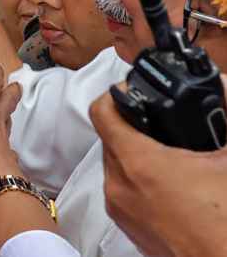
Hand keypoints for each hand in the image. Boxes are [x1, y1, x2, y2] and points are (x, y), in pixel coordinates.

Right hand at [0, 62, 21, 196]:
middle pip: (8, 98)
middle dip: (10, 90)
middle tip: (15, 85)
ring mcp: (2, 137)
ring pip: (8, 119)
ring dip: (8, 113)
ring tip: (6, 111)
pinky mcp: (4, 155)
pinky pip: (6, 144)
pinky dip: (4, 142)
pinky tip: (2, 147)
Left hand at [90, 84, 226, 256]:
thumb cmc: (225, 222)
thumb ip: (226, 118)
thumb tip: (223, 87)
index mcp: (137, 163)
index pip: (102, 112)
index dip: (115, 96)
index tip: (131, 91)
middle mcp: (119, 186)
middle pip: (110, 139)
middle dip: (133, 127)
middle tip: (161, 122)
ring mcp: (121, 210)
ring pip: (116, 167)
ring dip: (136, 156)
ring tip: (170, 154)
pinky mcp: (130, 230)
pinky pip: (123, 193)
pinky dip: (139, 183)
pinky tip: (171, 184)